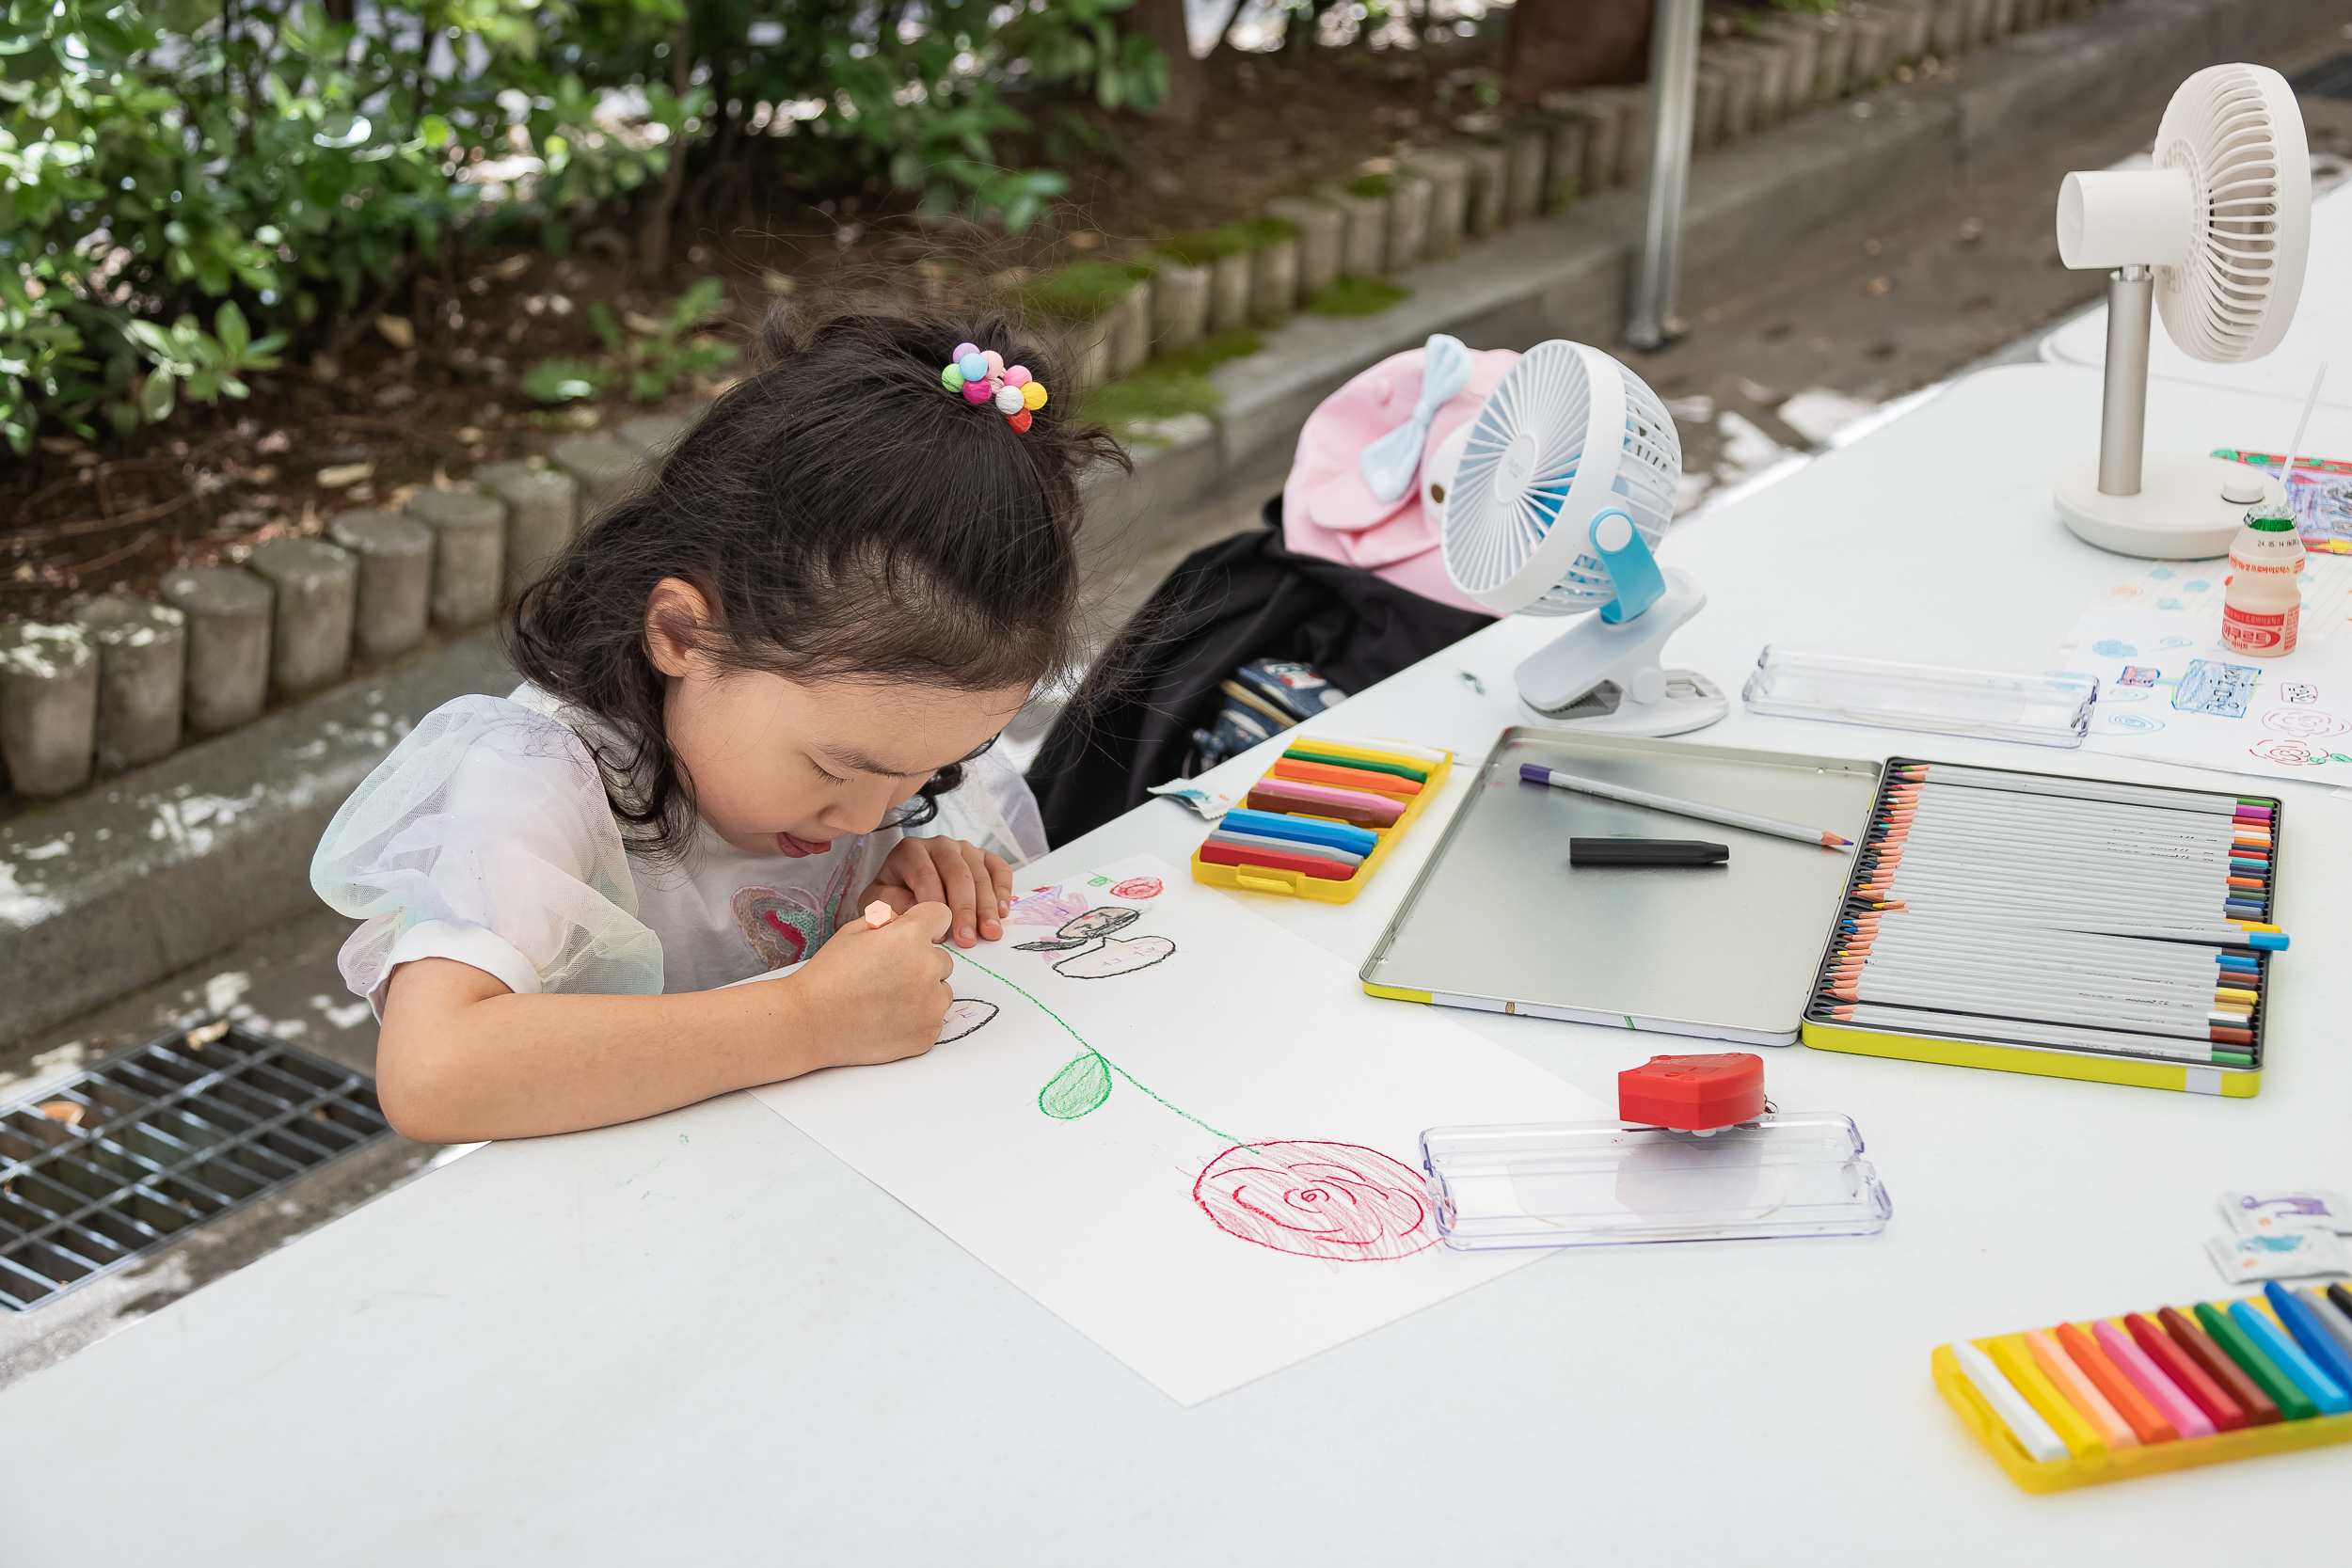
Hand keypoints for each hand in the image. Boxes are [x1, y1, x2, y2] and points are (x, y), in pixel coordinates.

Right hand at [788, 901, 955, 1067]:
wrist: (811, 1022)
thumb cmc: (828, 976)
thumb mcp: (853, 932)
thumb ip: (887, 920)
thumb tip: (905, 920)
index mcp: (910, 936)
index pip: (941, 916)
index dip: (926, 923)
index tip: (914, 936)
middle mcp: (928, 967)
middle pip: (943, 959)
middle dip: (922, 962)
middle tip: (888, 976)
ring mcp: (931, 1004)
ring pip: (941, 991)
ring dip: (924, 992)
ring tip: (886, 999)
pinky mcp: (928, 1033)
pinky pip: (934, 1019)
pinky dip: (917, 1019)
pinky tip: (887, 1019)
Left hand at [864, 836, 1011, 948]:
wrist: (903, 889)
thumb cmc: (892, 897)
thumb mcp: (879, 901)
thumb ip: (892, 902)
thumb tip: (917, 907)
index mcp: (910, 851)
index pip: (926, 876)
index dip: (934, 906)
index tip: (939, 935)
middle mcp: (939, 845)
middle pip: (957, 875)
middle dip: (965, 910)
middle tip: (968, 939)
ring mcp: (963, 849)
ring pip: (980, 874)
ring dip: (987, 906)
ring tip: (990, 933)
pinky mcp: (982, 857)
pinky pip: (999, 868)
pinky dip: (1003, 889)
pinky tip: (1002, 912)